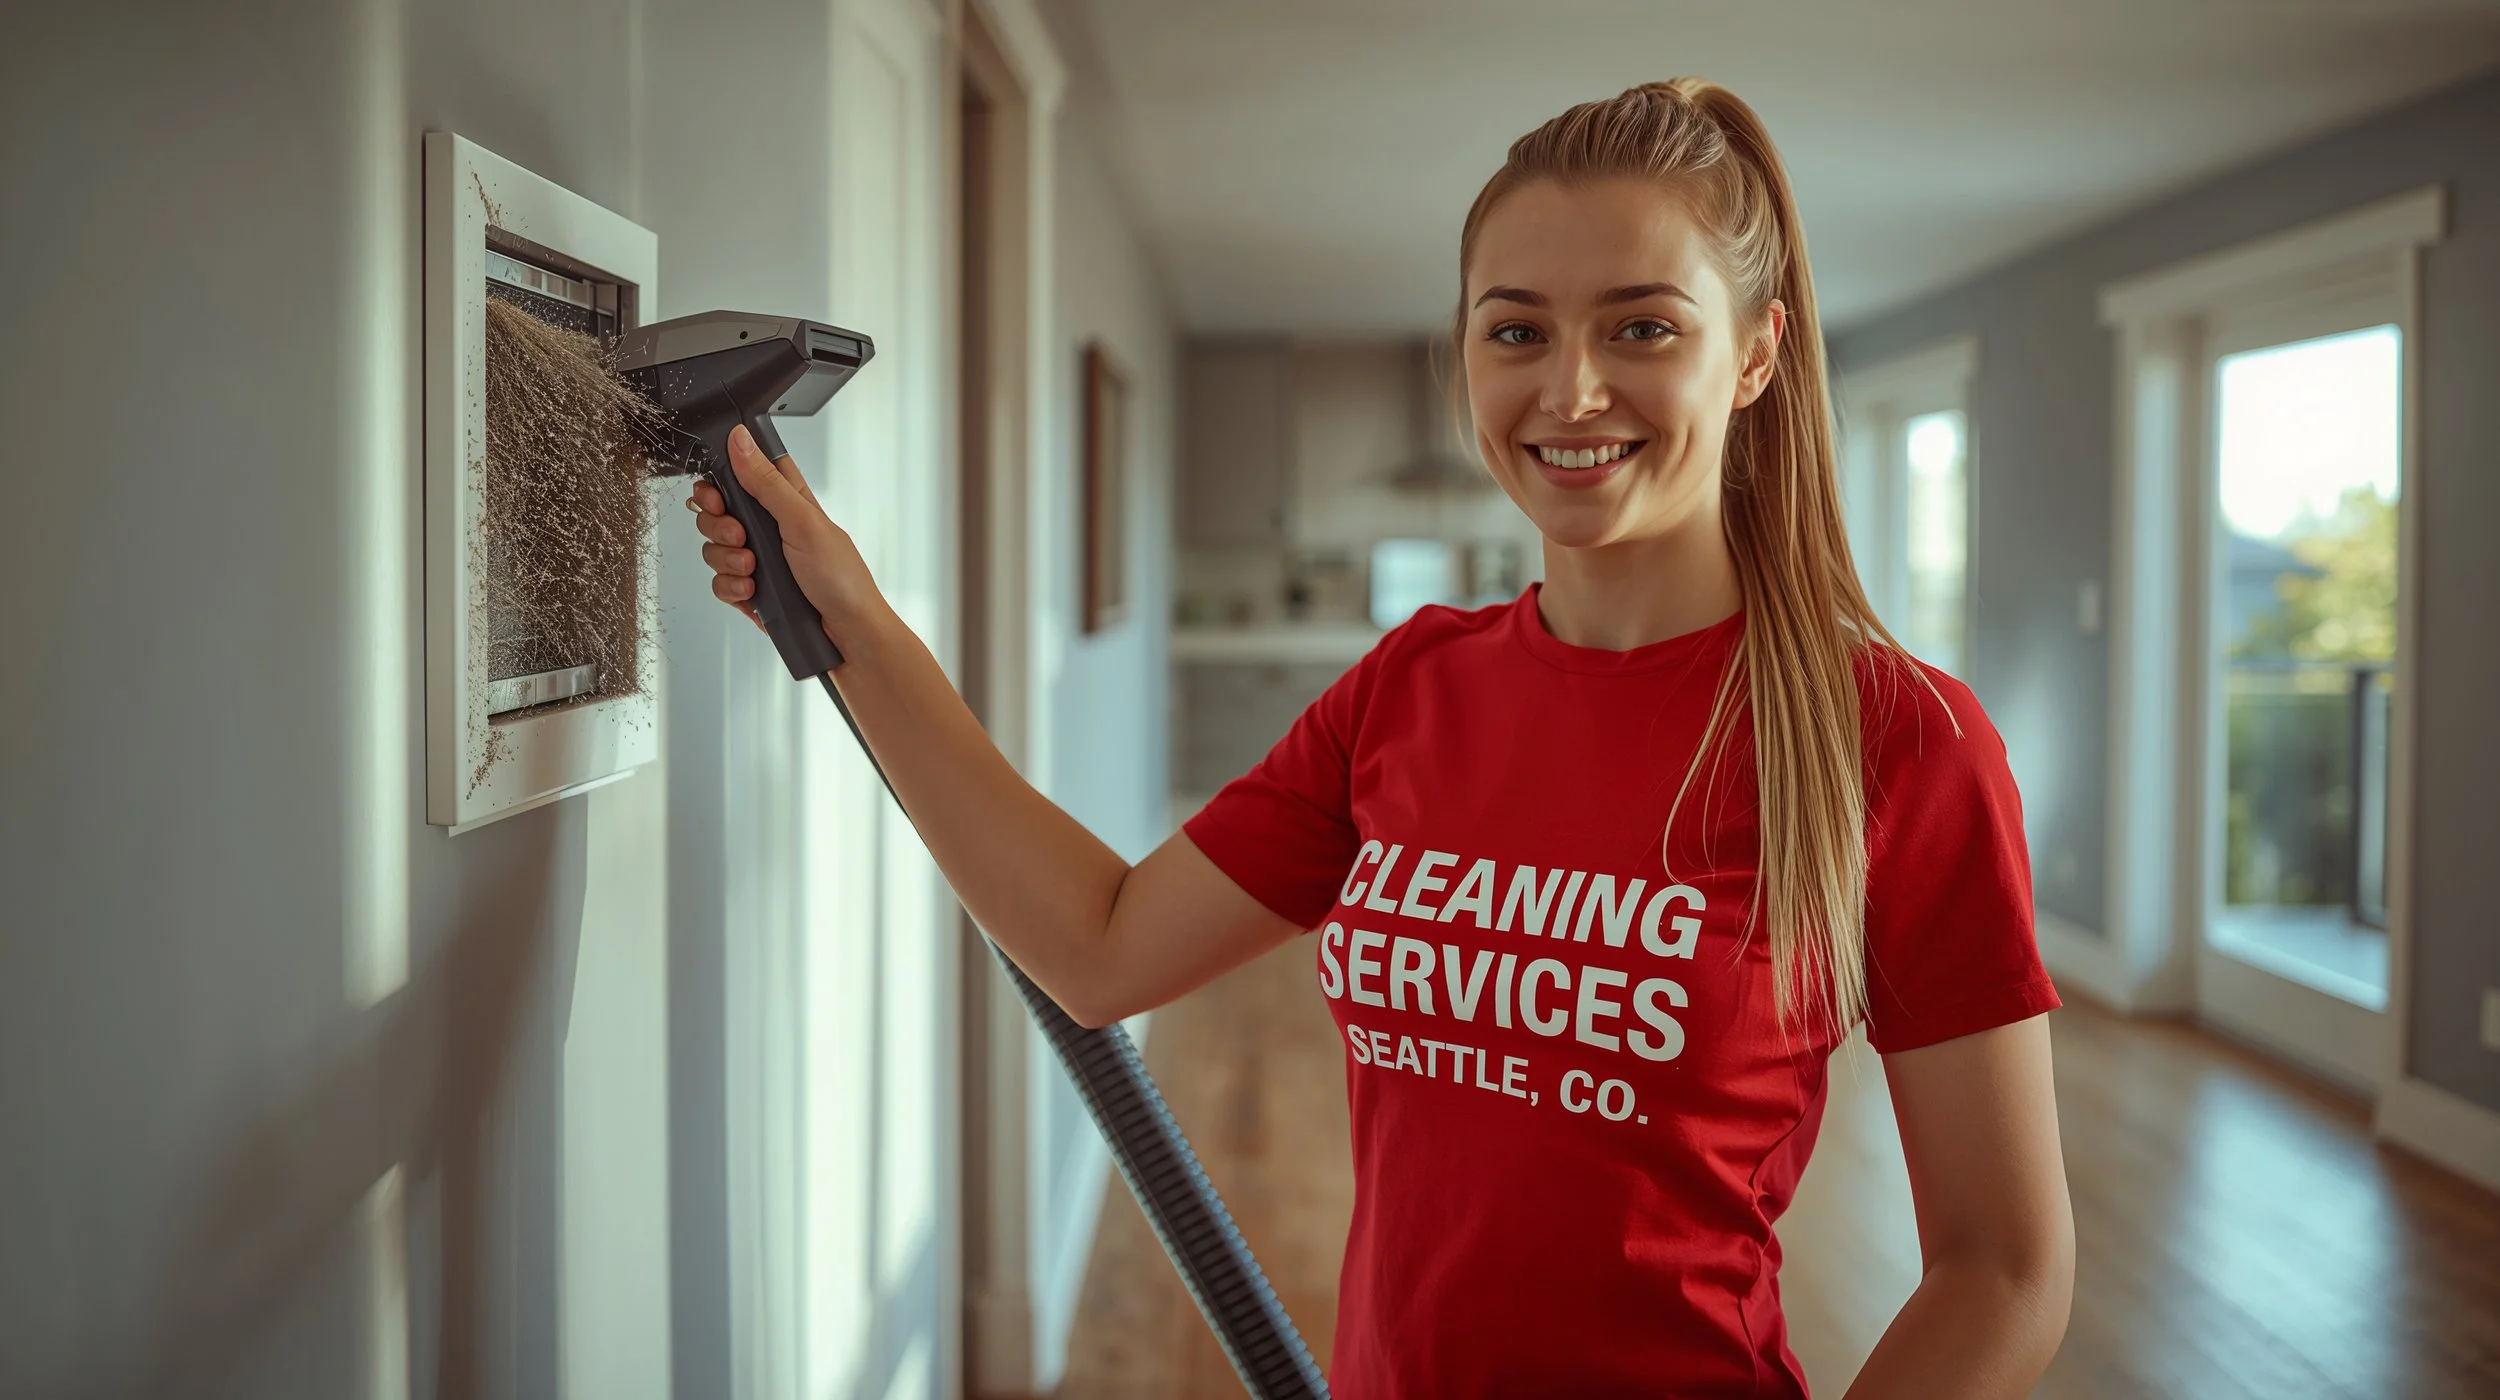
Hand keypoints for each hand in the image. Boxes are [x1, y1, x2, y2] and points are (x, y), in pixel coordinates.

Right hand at [685, 424, 881, 640]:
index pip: (744, 473)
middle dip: (719, 525)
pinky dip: (732, 587)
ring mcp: (759, 559)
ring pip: (715, 548)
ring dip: (727, 560)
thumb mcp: (803, 522)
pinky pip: (720, 582)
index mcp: (787, 501)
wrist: (847, 635)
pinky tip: (753, 592)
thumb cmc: (842, 578)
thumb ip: (767, 483)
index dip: (722, 480)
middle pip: (719, 511)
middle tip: (742, 537)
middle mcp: (770, 527)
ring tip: (754, 571)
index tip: (718, 495)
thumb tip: (740, 440)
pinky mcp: (752, 589)